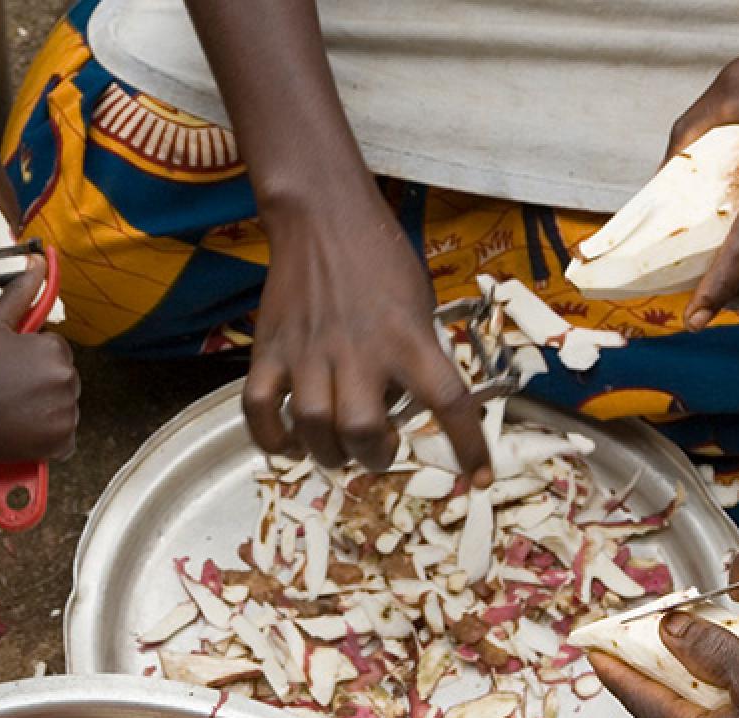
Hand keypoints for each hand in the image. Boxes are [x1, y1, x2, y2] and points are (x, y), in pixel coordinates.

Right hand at [0, 258, 79, 461]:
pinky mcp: (62, 442)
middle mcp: (67, 379)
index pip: (56, 352)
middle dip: (40, 385)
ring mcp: (66, 413)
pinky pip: (64, 438)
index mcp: (55, 350)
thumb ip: (20, 293)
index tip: (9, 370)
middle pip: (62, 380)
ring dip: (44, 410)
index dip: (31, 361)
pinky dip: (48, 437)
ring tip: (12, 411)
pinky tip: (22, 430)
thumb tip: (38, 263)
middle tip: (7, 392)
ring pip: (63, 407)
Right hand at [244, 197, 489, 476]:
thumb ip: (418, 354)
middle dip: (375, 456)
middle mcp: (359, 352)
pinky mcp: (270, 350)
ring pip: (314, 429)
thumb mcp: (420, 302)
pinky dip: (271, 439)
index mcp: (408, 338)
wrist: (322, 217)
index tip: (478, 478)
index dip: (468, 448)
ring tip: (338, 448)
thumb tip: (410, 403)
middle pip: (363, 432)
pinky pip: (260, 411)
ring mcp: (308, 353)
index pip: (448, 403)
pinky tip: (289, 444)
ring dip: (329, 453)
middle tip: (378, 448)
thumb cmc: (380, 257)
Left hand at [590, 611, 738, 717]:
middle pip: (654, 704)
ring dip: (672, 679)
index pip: (636, 695)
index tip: (590, 646)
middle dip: (638, 669)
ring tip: (668, 647)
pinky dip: (701, 692)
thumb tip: (667, 628)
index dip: (612, 666)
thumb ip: (709, 648)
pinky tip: (714, 673)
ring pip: (681, 711)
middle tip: (624, 640)